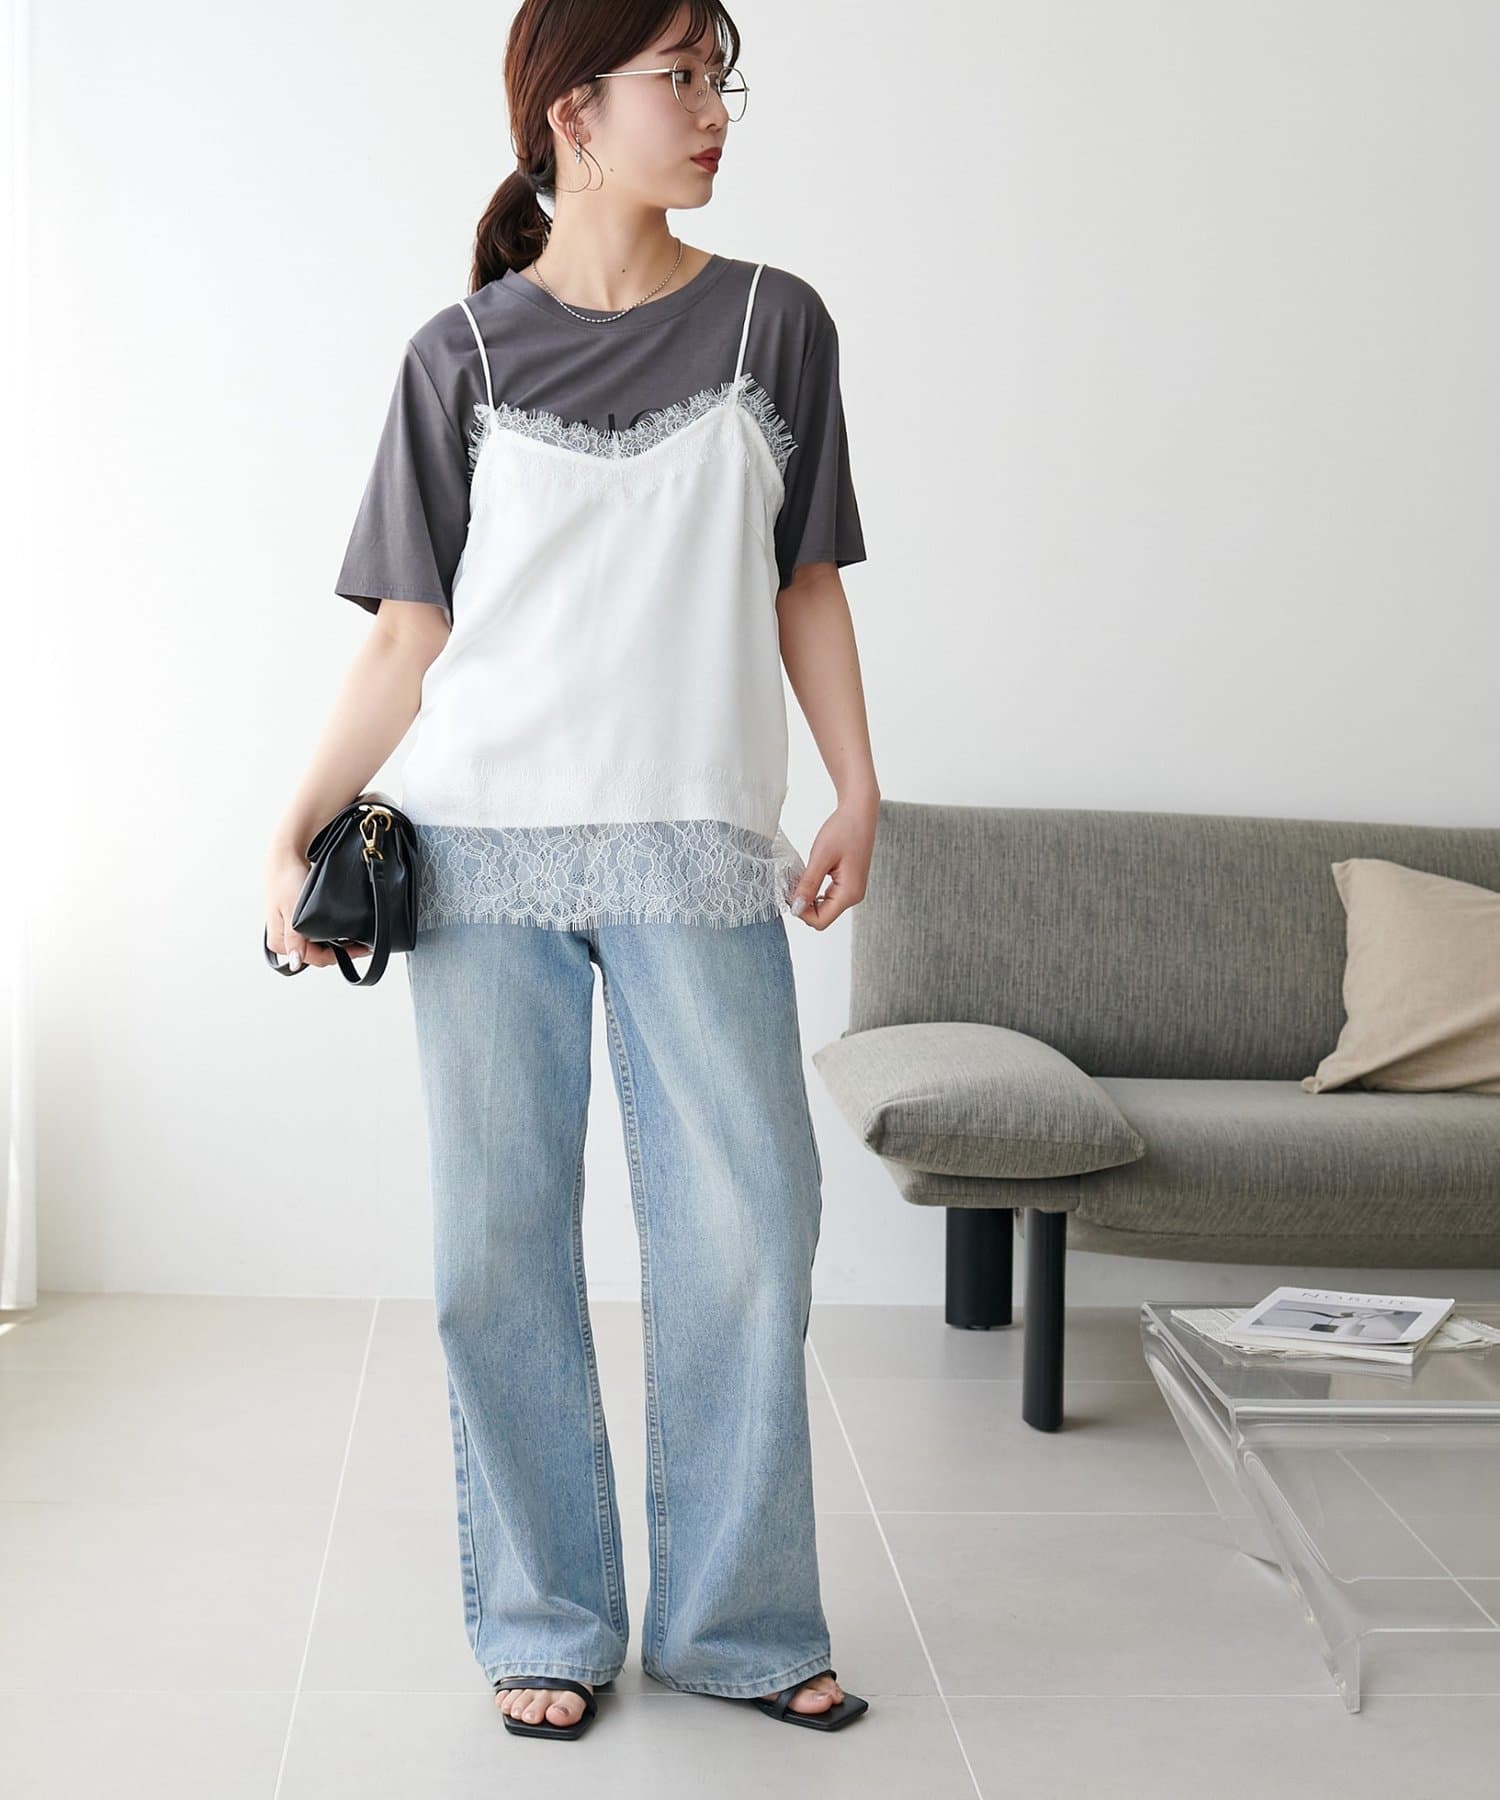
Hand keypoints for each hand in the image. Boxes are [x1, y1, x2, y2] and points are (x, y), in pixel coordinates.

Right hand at [264, 846, 369, 970]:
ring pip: (319, 945)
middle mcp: (285, 939)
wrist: (287, 856)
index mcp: (279, 942)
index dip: (339, 957)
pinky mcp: (298, 921)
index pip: (315, 959)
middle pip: (318, 954)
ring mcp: (292, 930)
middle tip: (363, 944)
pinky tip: (343, 929)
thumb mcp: (291, 911)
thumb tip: (295, 961)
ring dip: (337, 943)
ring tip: (356, 938)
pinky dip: (331, 933)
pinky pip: (317, 934)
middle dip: (341, 951)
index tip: (359, 949)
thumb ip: (295, 939)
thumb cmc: (286, 880)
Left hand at [787, 797, 876, 929]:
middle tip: (790, 883)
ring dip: (807, 897)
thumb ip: (808, 884)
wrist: (859, 812)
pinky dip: (814, 890)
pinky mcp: (848, 883)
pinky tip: (807, 875)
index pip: (820, 921)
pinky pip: (827, 896)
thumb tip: (796, 907)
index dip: (801, 912)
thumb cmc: (844, 830)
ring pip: (823, 907)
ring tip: (799, 877)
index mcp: (849, 893)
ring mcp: (852, 890)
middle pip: (822, 916)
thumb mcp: (821, 856)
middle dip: (803, 905)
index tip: (789, 893)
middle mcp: (853, 896)